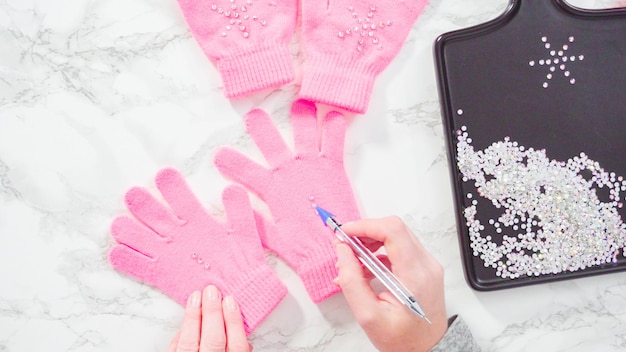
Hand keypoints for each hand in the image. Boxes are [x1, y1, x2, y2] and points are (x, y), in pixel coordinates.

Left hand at [168, 285, 251, 351]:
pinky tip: (187, 315)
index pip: (236, 344)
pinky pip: (176, 348)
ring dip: (193, 316)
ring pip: (191, 342)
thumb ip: (239, 348)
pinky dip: (181, 332)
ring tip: (196, 296)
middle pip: (214, 340)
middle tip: (212, 291)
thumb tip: (243, 329)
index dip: (234, 321)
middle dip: (213, 313)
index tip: (230, 301)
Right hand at [334, 217, 447, 351]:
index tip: (345, 232)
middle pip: (394, 229)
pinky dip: (379, 252)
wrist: (427, 349)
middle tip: (345, 246)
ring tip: (353, 262)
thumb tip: (342, 250)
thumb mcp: (368, 316)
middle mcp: (426, 265)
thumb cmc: (403, 339)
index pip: (392, 231)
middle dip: (365, 233)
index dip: (365, 226)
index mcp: (415, 275)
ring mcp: (428, 265)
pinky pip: (400, 247)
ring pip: (397, 236)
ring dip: (371, 242)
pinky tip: (366, 268)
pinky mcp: (424, 267)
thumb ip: (351, 280)